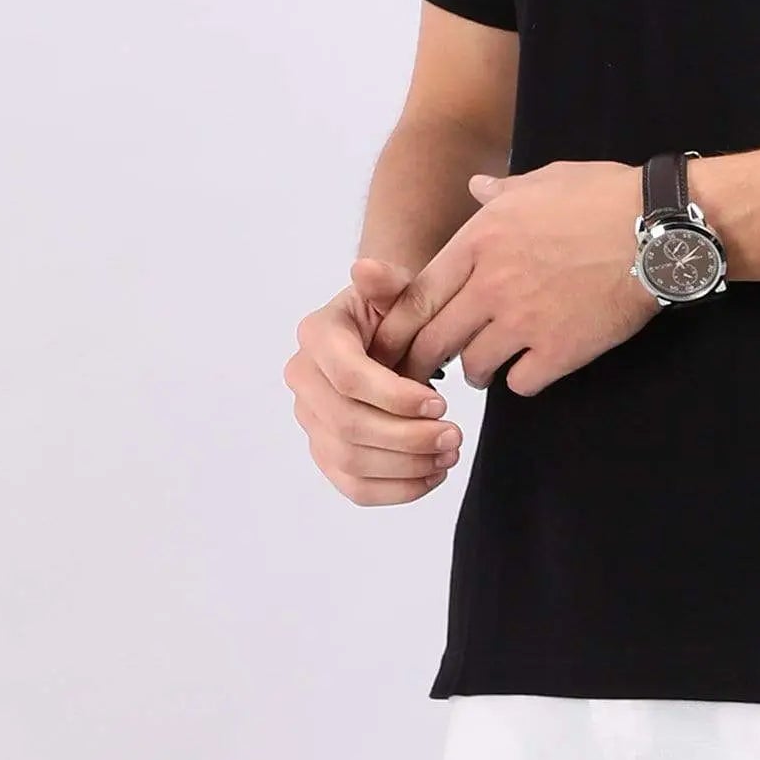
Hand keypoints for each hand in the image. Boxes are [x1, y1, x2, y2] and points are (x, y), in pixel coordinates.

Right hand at [284, 258, 464, 505]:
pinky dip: (398, 490)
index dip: (395, 397)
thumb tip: (366, 270)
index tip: (442, 404)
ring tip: (450, 454)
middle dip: (407, 438)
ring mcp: (311, 421)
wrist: (387, 336)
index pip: (348, 377)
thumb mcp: (395, 290)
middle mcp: (303, 381)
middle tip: (455, 437)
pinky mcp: (327, 454)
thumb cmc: (394, 312)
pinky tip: (434, 475)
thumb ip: (386, 282)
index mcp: (317, 336)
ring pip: (351, 462)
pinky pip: (355, 488)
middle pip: (348, 426)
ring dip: (407, 466)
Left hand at [381, 163, 655, 396]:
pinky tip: (530, 371)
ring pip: (475, 367)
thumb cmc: (605, 196)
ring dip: (476, 371)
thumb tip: (476, 187)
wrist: (659, 229)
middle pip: (434, 339)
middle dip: (423, 361)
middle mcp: (492, 283)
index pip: (417, 295)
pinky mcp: (560, 350)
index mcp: (480, 240)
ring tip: (485, 369)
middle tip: (423, 372)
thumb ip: (500, 191)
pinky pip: (521, 383)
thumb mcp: (543, 181)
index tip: (394, 341)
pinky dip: (521, 381)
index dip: (398, 326)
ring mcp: (525, 321)